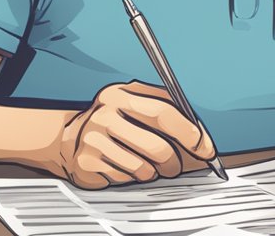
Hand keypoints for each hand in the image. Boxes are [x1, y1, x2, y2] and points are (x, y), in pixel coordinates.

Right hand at [50, 81, 217, 188]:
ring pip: (144, 169)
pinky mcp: (87, 164)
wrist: (68, 138)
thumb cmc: (112, 121)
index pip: (164, 113)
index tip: (205, 148)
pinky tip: (124, 167)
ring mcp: (94, 140)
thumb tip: (198, 133)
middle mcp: (105, 115)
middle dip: (175, 163)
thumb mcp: (132, 102)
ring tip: (146, 165)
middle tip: (176, 166)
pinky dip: (132, 178)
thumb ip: (163, 107)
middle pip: (158, 147)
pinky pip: (126, 179)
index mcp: (120, 95)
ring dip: (153, 172)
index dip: (190, 133)